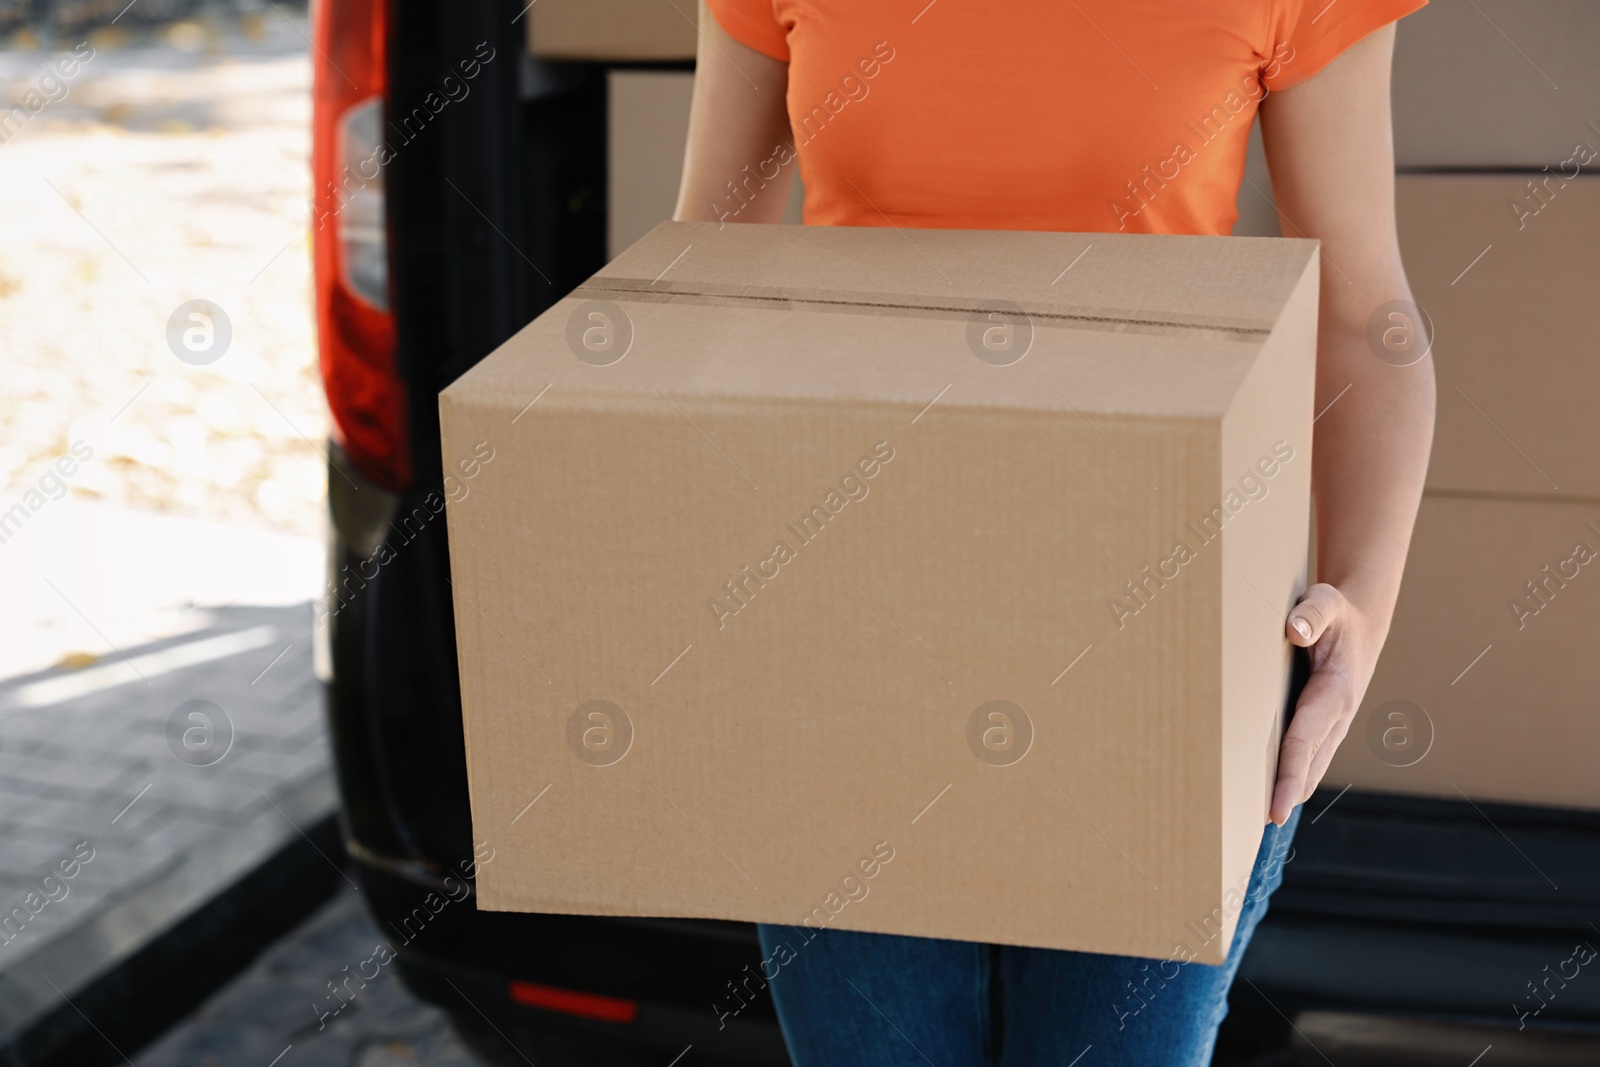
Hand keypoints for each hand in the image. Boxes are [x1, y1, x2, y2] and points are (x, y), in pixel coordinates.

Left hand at [1270, 582, 1380, 825]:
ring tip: (1253, 824)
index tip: (1275, 809)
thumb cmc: (1337, 614)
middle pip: (1306, 766)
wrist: (1360, 626)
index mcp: (1334, 693)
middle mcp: (1335, 718)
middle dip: (1284, 798)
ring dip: (1287, 795)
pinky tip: (1268, 798)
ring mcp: (1331, 727)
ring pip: (1309, 768)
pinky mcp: (1323, 728)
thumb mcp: (1326, 601)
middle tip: (1254, 830)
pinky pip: (1307, 759)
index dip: (1289, 776)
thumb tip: (1295, 630)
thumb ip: (1312, 613)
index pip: (1304, 740)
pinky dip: (1291, 780)